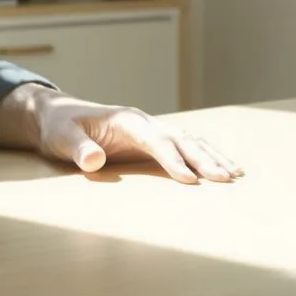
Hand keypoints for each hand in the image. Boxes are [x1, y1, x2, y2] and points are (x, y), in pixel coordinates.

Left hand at [36, 95, 244, 183]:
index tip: (189, 179)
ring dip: (213, 156)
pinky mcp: (153, 141)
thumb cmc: (59, 128)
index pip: (155, 140)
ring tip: (237, 174)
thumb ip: (77, 148)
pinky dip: (207, 155)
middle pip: (180, 139)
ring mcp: (152, 130)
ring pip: (190, 141)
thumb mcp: (61, 137)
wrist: (58, 116)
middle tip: (226, 179)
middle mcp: (144, 122)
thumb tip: (93, 161)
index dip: (172, 159)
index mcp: (126, 120)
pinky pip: (186, 146)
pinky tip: (226, 168)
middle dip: (204, 159)